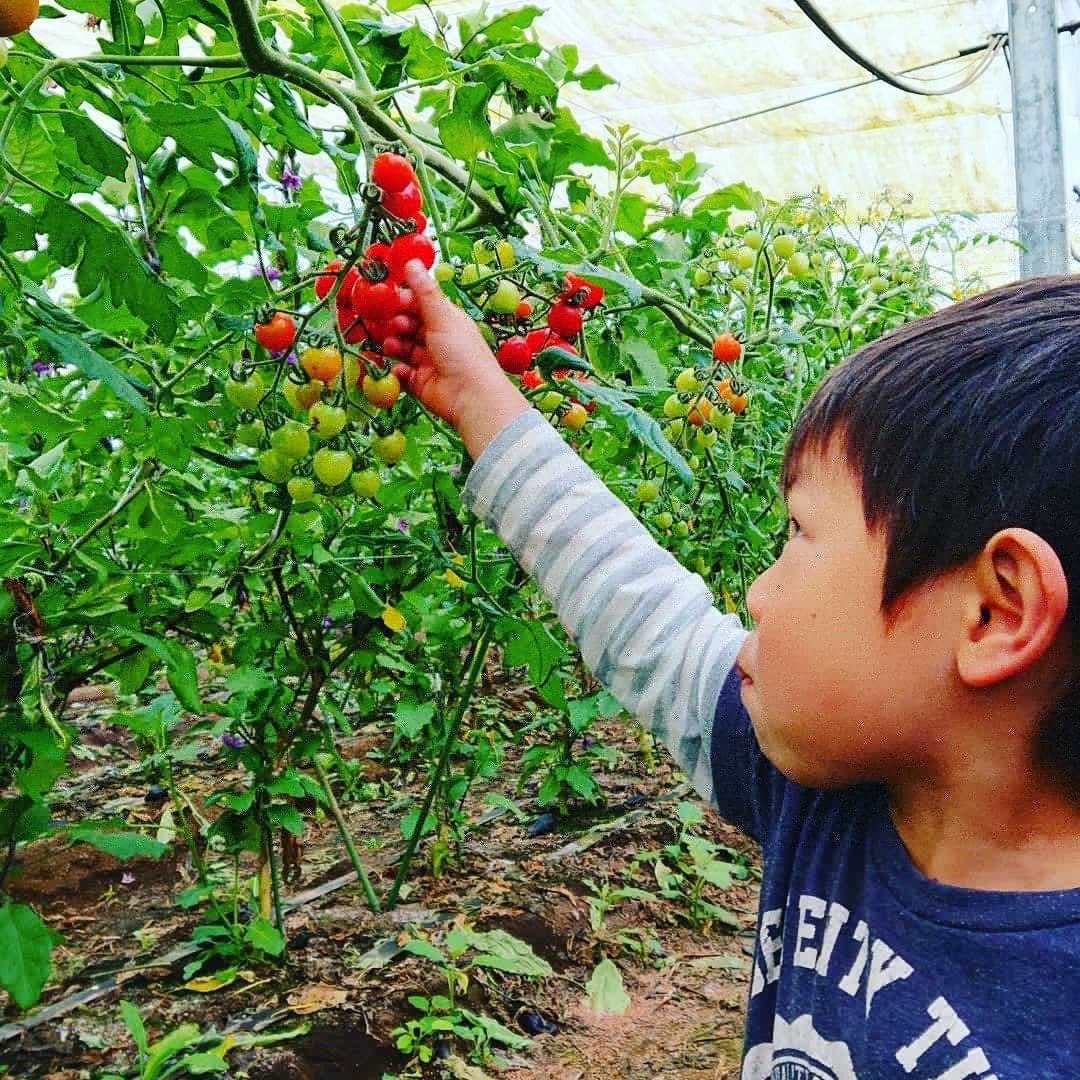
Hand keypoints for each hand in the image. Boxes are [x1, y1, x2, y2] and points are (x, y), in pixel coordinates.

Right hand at [396, 260, 530, 458]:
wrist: (471, 398)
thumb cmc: (463, 353)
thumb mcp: (443, 317)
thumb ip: (424, 291)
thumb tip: (412, 262)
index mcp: (445, 319)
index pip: (418, 304)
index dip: (401, 300)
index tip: (386, 299)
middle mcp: (436, 339)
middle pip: (406, 325)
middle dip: (393, 323)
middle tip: (388, 324)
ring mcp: (427, 361)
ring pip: (400, 347)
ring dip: (392, 344)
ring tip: (391, 345)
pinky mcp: (420, 382)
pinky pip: (401, 372)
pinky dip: (397, 370)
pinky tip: (399, 369)